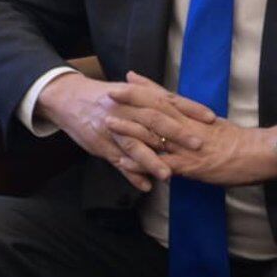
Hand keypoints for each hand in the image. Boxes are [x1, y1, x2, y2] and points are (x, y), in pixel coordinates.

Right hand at [37, 70, 212, 191]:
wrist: (65, 97)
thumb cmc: (101, 96)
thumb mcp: (125, 90)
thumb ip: (150, 98)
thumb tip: (179, 106)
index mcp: (133, 94)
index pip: (166, 99)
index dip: (189, 108)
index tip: (211, 117)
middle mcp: (123, 109)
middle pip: (152, 120)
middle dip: (175, 133)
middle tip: (198, 145)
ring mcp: (111, 128)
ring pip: (133, 144)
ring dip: (151, 161)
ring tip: (169, 175)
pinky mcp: (100, 144)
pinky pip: (117, 161)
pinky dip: (131, 174)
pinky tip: (146, 186)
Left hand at [100, 73, 276, 186]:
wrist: (261, 155)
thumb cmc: (239, 141)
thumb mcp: (213, 123)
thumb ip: (194, 115)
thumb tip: (177, 105)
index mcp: (194, 116)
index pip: (166, 97)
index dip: (145, 88)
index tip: (125, 77)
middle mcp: (188, 127)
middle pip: (155, 111)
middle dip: (131, 102)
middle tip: (108, 94)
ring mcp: (188, 146)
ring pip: (155, 136)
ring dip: (130, 130)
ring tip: (108, 124)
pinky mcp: (191, 166)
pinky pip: (163, 164)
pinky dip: (143, 162)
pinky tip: (126, 162)